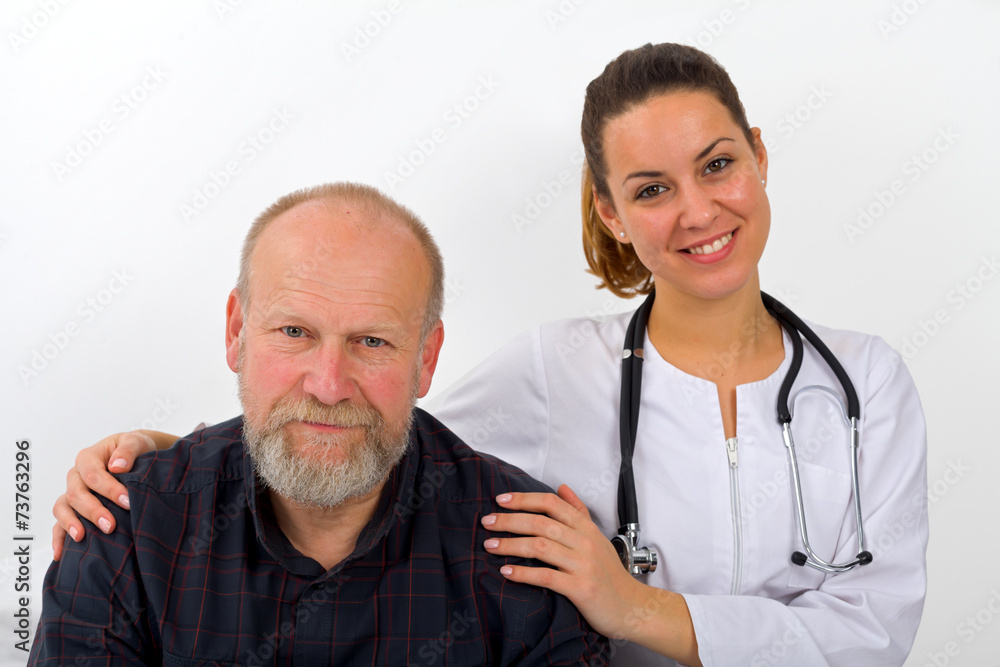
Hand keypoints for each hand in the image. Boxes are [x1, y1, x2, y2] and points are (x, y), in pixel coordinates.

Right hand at [51, 431, 157, 559]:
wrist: (135, 456)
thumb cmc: (135, 449)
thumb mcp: (135, 442)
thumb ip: (128, 450)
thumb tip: (117, 466)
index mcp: (88, 458)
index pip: (94, 475)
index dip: (109, 489)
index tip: (127, 502)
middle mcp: (76, 476)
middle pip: (76, 494)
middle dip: (93, 511)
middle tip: (111, 526)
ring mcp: (72, 492)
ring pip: (62, 508)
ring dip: (71, 523)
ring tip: (82, 537)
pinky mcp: (72, 508)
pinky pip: (58, 523)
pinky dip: (58, 539)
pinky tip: (61, 554)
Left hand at [480, 485, 700, 663]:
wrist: (632, 607)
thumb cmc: (610, 573)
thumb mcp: (596, 537)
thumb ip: (578, 511)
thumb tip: (561, 487)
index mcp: (586, 527)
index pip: (552, 504)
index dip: (525, 499)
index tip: (501, 499)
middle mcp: (584, 542)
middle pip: (541, 522)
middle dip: (510, 520)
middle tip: (487, 522)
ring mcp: (583, 564)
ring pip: (541, 546)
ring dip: (511, 545)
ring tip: (489, 546)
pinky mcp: (581, 588)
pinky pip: (546, 576)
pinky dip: (523, 573)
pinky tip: (506, 571)